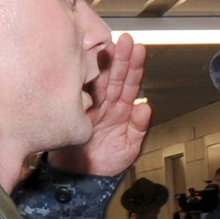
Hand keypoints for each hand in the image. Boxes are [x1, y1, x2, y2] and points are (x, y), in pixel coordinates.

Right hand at [49, 33, 150, 176]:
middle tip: (125, 40)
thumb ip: (138, 129)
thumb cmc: (104, 164)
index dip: (135, 67)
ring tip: (106, 46)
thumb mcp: (128, 149)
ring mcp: (89, 104)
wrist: (80, 178)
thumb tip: (145, 108)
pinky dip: (81, 79)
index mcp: (121, 110)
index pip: (130, 84)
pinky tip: (83, 64)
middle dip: (120, 58)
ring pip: (97, 81)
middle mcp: (106, 103)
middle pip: (114, 76)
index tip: (138, 50)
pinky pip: (78, 92)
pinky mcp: (73, 109)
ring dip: (102, 63)